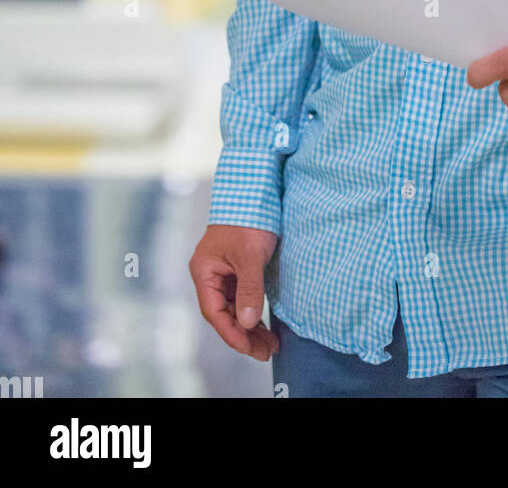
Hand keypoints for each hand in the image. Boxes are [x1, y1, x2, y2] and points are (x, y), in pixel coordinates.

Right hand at [189, 224, 279, 360]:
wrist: (256, 190)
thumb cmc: (249, 218)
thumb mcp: (251, 256)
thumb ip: (249, 290)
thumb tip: (247, 324)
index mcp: (204, 272)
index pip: (215, 312)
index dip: (232, 333)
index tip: (251, 349)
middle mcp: (210, 274)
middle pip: (224, 313)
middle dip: (244, 334)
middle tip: (267, 351)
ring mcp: (223, 271)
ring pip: (234, 307)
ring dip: (250, 325)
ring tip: (271, 343)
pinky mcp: (237, 268)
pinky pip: (242, 296)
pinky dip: (253, 310)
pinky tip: (265, 323)